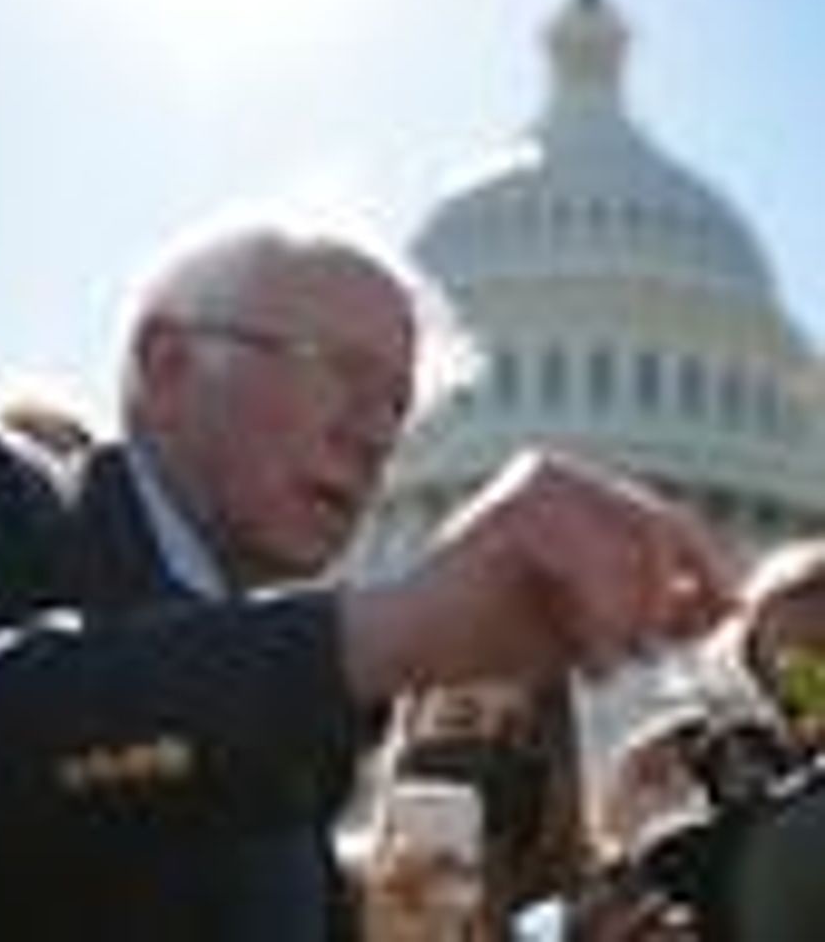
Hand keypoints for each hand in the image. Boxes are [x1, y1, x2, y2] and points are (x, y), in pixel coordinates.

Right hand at [342, 449, 733, 697]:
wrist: (407, 643)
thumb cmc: (489, 632)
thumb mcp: (590, 623)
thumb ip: (652, 609)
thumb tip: (725, 605)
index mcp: (571, 489)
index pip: (663, 518)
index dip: (704, 568)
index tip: (717, 619)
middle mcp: (553, 471)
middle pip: (656, 524)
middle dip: (663, 599)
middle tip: (643, 653)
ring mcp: (528, 484)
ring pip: (628, 543)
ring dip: (630, 617)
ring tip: (605, 661)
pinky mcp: (509, 509)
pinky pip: (589, 562)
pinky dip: (599, 618)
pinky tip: (585, 656)